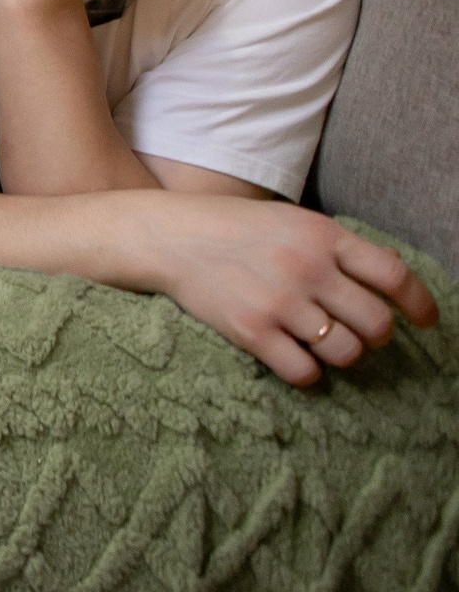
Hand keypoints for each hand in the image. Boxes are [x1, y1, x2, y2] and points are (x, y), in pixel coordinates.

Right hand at [143, 192, 438, 384]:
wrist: (166, 236)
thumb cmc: (231, 226)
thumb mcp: (290, 219)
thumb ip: (336, 244)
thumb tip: (393, 265)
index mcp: (321, 235)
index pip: (394, 275)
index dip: (419, 304)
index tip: (425, 322)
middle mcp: (307, 267)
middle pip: (376, 323)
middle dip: (375, 335)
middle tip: (359, 332)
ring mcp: (280, 301)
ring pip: (347, 352)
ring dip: (343, 354)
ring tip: (323, 344)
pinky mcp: (251, 330)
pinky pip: (305, 371)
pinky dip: (308, 372)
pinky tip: (294, 357)